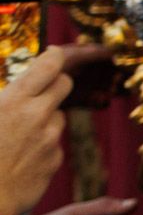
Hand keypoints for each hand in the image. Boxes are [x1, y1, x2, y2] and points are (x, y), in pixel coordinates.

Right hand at [0, 45, 106, 214]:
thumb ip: (2, 98)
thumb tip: (11, 92)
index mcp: (14, 101)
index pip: (49, 65)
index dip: (55, 56)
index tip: (55, 53)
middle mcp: (38, 116)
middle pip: (64, 84)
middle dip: (55, 82)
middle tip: (40, 88)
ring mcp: (49, 139)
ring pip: (57, 116)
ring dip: (44, 118)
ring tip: (15, 133)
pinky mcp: (54, 160)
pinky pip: (53, 144)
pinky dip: (41, 145)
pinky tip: (19, 156)